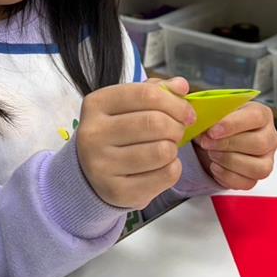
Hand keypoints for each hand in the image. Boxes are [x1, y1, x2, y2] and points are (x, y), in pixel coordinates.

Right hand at [76, 77, 195, 208]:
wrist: (90, 173)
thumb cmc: (115, 133)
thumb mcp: (126, 106)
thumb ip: (154, 91)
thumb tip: (181, 85)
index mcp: (96, 104)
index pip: (146, 94)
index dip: (175, 102)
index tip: (187, 112)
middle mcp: (93, 134)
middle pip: (155, 122)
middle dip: (177, 126)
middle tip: (177, 131)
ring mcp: (102, 165)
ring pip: (162, 151)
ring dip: (174, 149)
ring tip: (166, 148)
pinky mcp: (117, 191)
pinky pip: (166, 175)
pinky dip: (173, 168)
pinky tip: (161, 166)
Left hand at [193, 103, 276, 190]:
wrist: (212, 140)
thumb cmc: (217, 123)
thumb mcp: (214, 112)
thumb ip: (211, 112)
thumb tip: (202, 119)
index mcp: (262, 114)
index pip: (256, 117)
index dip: (233, 124)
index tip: (212, 131)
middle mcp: (270, 137)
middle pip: (259, 143)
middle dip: (227, 145)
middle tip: (206, 143)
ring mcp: (267, 159)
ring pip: (258, 167)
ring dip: (228, 161)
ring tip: (211, 153)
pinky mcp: (257, 177)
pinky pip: (248, 183)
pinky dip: (227, 176)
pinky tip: (215, 166)